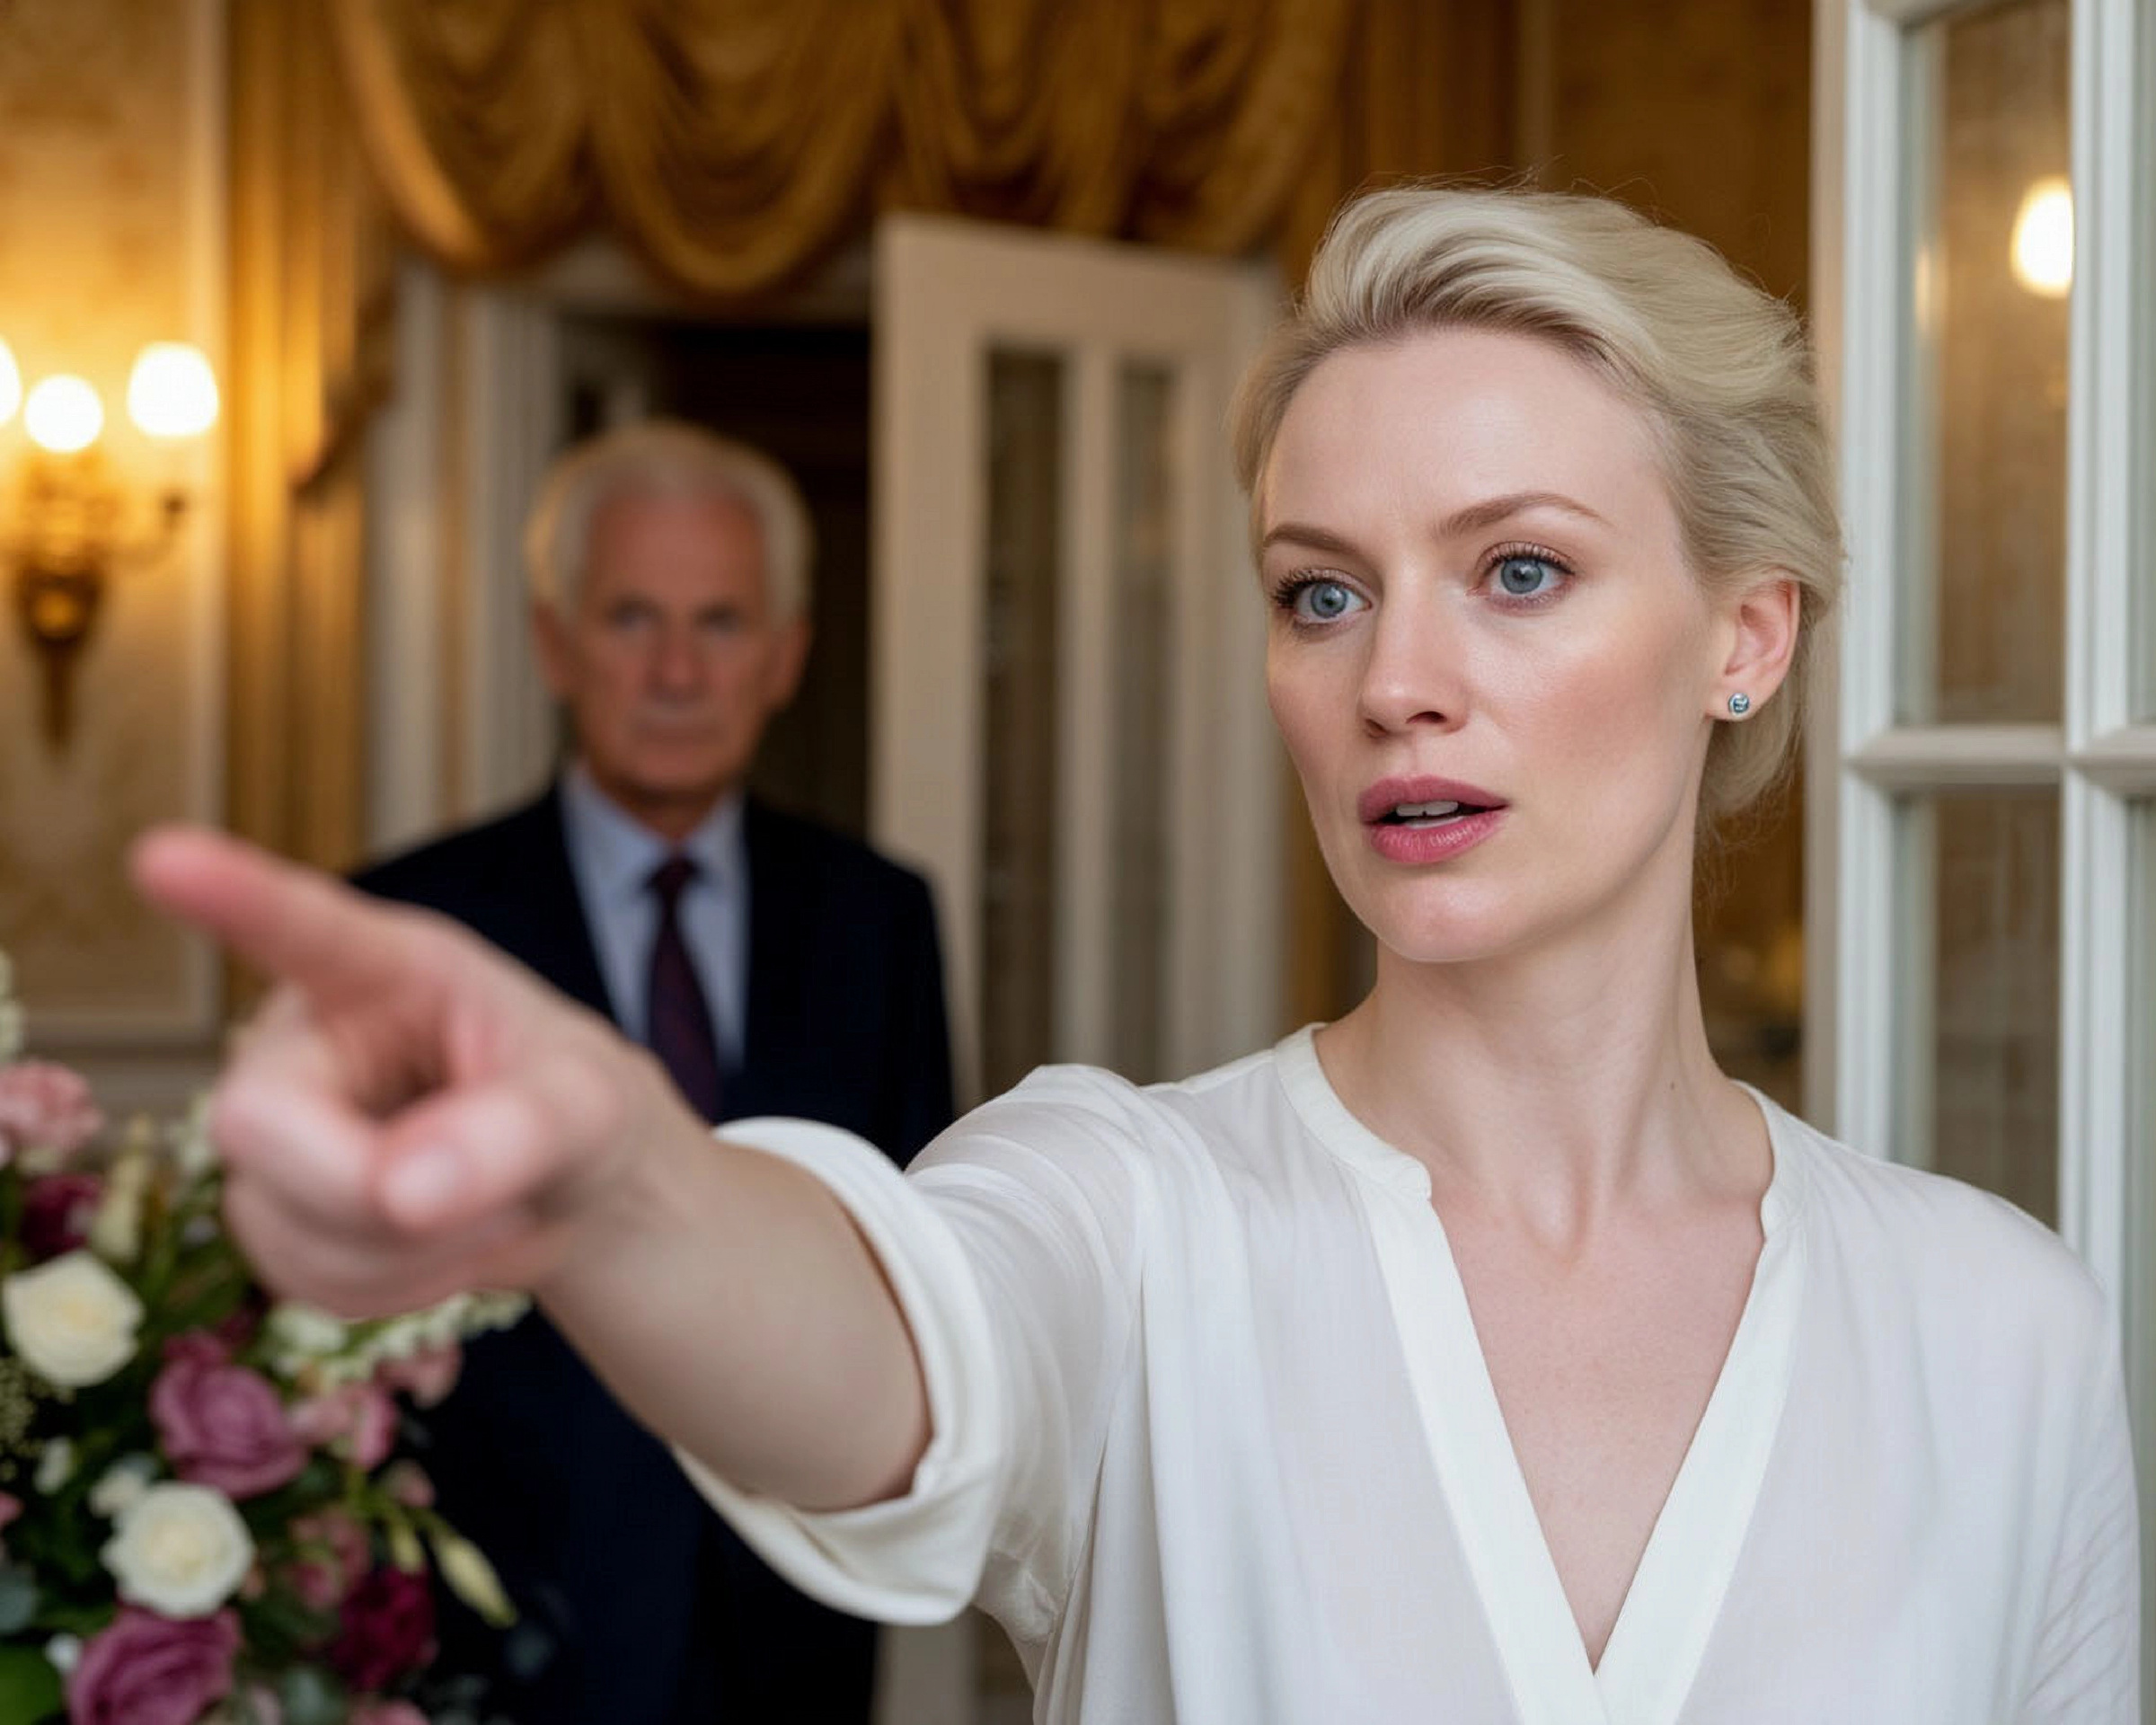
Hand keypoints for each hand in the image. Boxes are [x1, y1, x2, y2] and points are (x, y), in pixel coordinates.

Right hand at [131, 825, 683, 1316]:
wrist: (567, 1180)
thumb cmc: (577, 1105)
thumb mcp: (591, 1106)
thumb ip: (519, 1130)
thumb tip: (402, 1191)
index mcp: (388, 969)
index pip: (302, 927)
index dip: (232, 895)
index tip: (163, 854)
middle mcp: (306, 1036)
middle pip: (255, 1124)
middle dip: (363, 1188)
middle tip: (490, 1196)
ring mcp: (276, 1128)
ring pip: (283, 1225)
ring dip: (408, 1250)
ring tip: (486, 1205)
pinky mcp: (274, 1211)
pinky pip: (305, 1283)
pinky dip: (396, 1289)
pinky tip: (445, 1244)